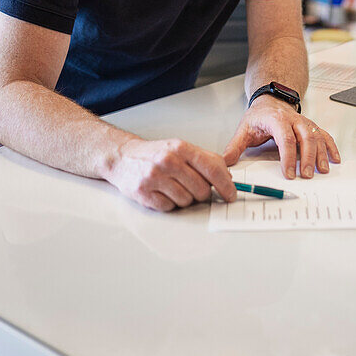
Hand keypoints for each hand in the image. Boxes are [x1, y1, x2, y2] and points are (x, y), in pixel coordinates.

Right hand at [108, 137, 236, 210]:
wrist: (123, 157)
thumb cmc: (156, 154)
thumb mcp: (181, 148)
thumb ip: (205, 159)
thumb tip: (227, 177)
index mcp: (181, 148)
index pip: (212, 169)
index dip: (226, 185)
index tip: (231, 195)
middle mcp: (168, 161)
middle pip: (202, 189)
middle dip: (202, 193)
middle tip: (192, 186)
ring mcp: (155, 177)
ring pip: (187, 201)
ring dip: (184, 198)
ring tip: (173, 186)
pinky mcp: (144, 193)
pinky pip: (169, 207)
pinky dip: (169, 203)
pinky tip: (162, 192)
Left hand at [223, 99, 340, 178]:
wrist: (271, 100)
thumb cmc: (260, 115)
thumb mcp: (244, 129)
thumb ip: (235, 146)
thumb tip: (225, 161)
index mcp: (276, 120)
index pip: (285, 138)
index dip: (287, 157)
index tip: (288, 173)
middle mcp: (293, 120)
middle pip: (305, 137)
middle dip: (307, 157)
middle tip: (306, 175)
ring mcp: (304, 123)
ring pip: (317, 136)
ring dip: (321, 154)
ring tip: (321, 170)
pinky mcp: (312, 127)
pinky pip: (324, 136)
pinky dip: (331, 147)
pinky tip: (334, 159)